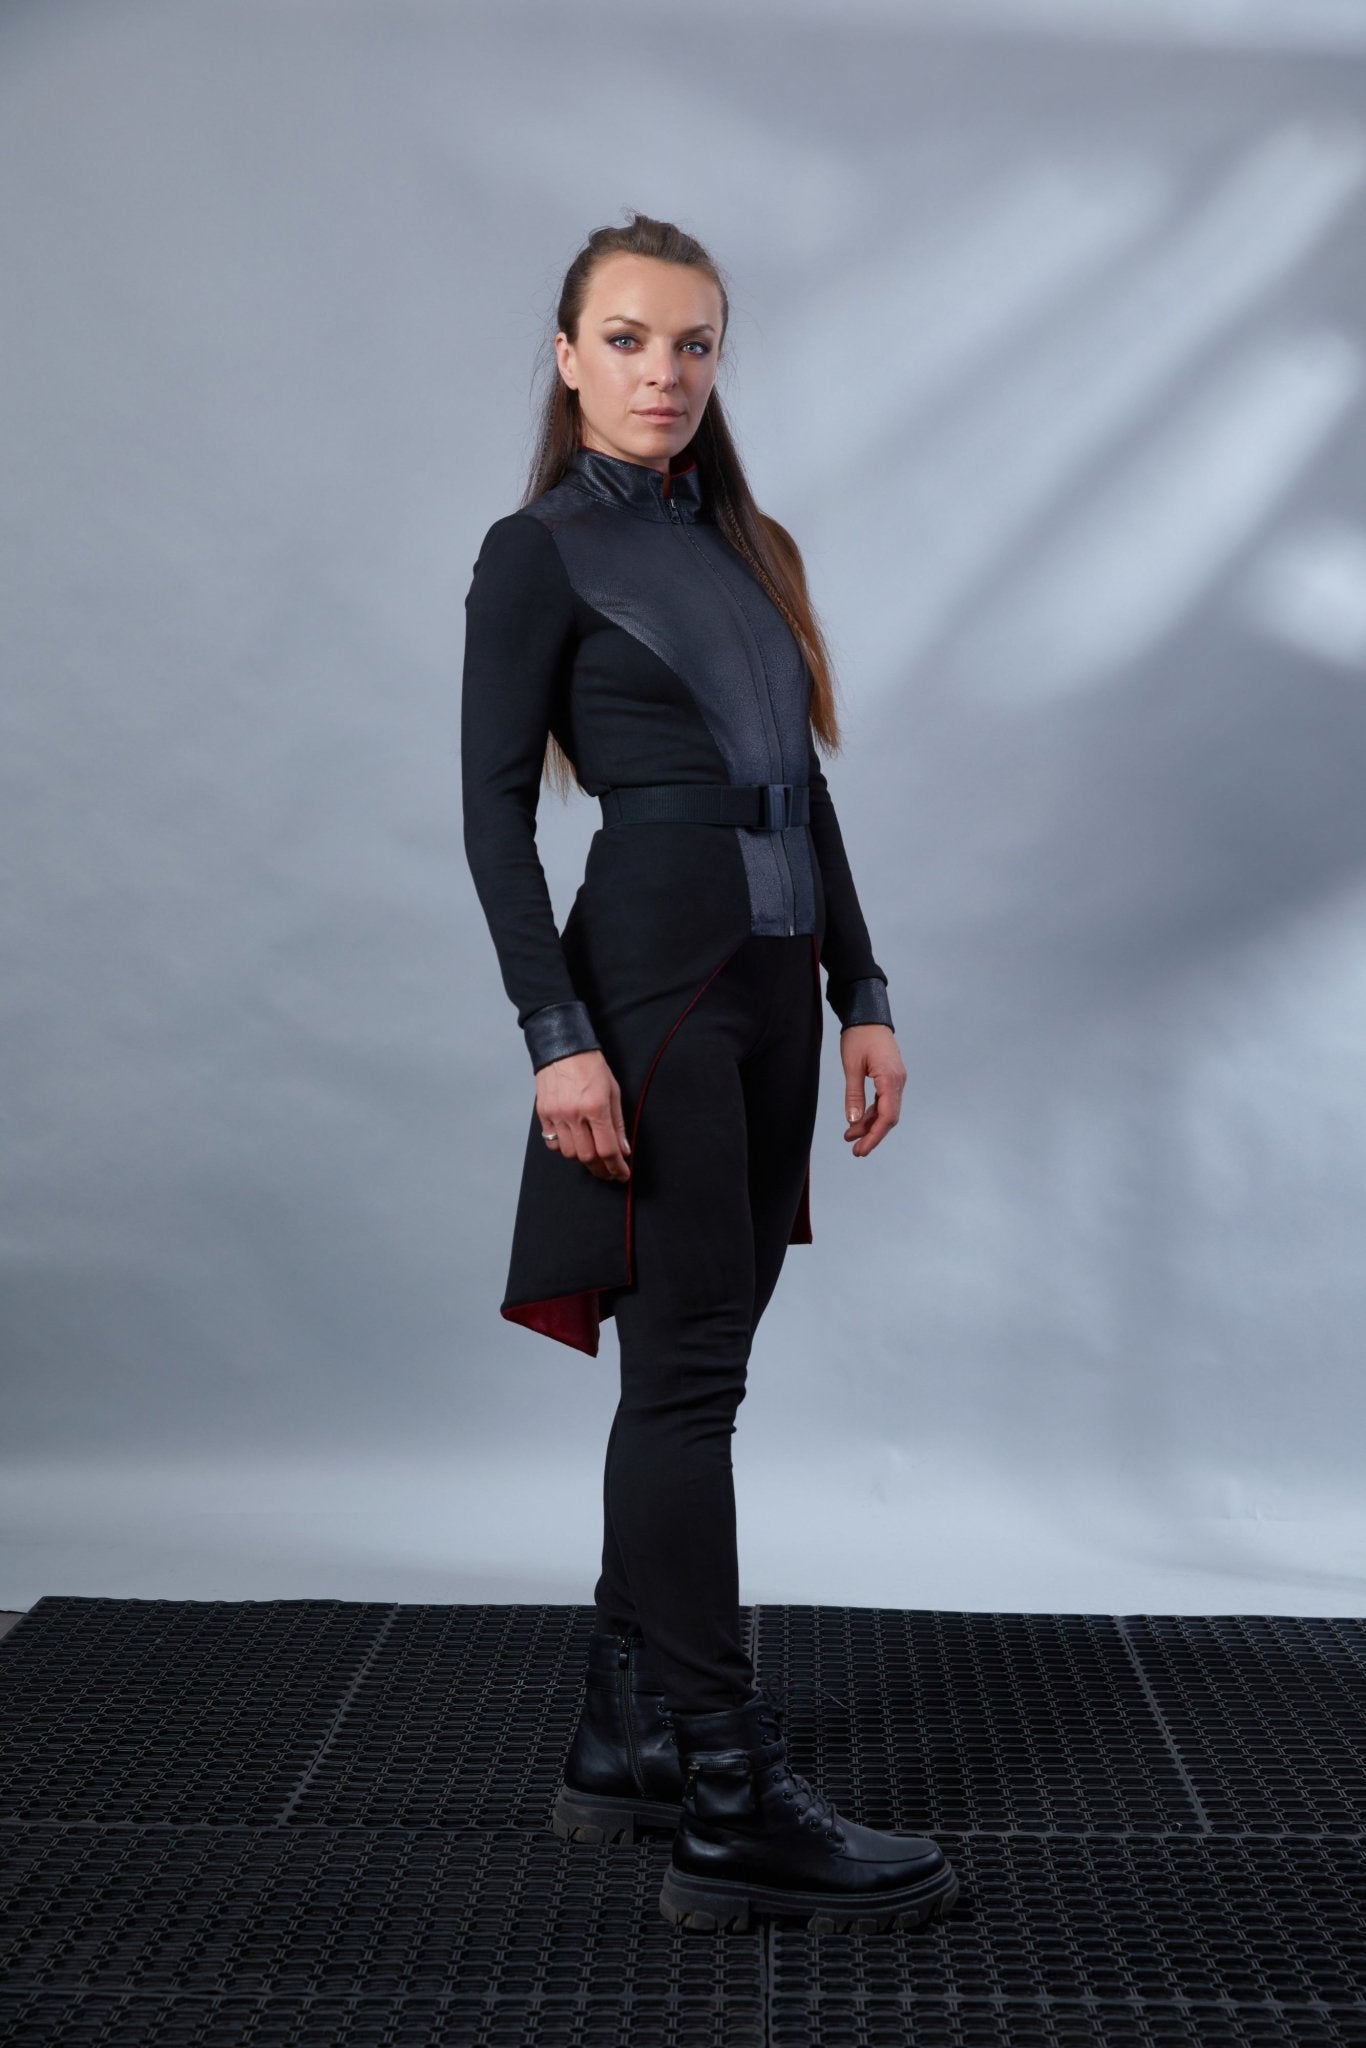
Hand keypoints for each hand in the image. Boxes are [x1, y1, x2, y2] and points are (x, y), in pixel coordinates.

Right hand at [535, 1049, 632, 1182]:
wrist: (562, 1048)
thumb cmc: (591, 1066)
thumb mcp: (613, 1091)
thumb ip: (618, 1123)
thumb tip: (623, 1150)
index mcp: (596, 1107)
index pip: (608, 1149)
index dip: (617, 1167)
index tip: (623, 1174)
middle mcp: (574, 1114)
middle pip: (587, 1157)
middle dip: (601, 1169)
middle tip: (610, 1172)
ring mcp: (556, 1115)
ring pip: (569, 1154)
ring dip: (583, 1160)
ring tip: (593, 1156)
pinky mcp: (543, 1113)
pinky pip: (552, 1143)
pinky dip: (564, 1149)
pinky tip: (573, 1143)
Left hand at [841, 1024, 904, 1157]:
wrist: (868, 1015)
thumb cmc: (859, 1036)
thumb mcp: (851, 1066)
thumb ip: (854, 1094)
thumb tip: (853, 1121)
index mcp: (890, 1079)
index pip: (887, 1116)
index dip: (874, 1136)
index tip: (861, 1150)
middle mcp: (898, 1081)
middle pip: (889, 1117)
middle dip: (872, 1134)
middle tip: (855, 1150)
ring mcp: (896, 1080)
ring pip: (886, 1110)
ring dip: (869, 1124)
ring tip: (850, 1136)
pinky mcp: (890, 1077)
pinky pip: (884, 1101)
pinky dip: (871, 1112)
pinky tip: (858, 1120)